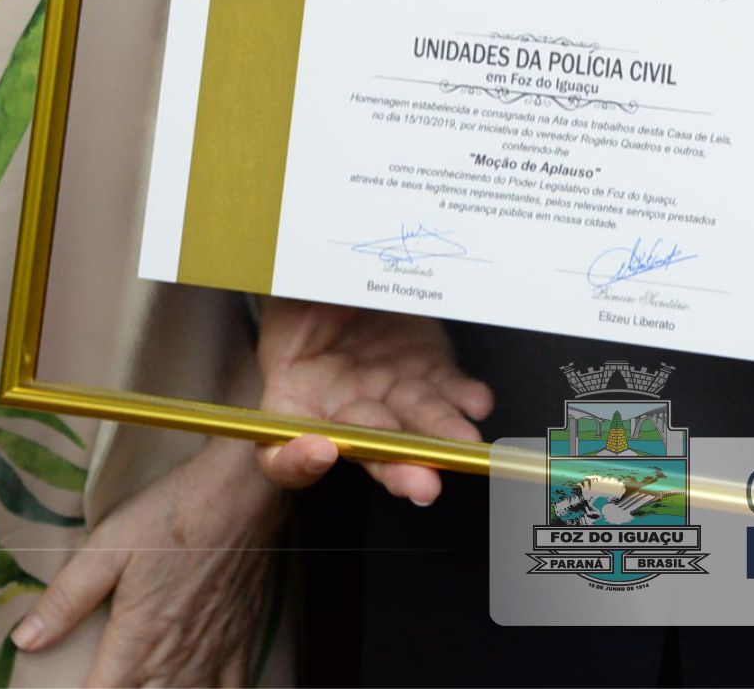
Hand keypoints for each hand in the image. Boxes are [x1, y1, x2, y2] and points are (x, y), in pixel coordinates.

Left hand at [12, 440, 282, 684]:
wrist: (242, 491)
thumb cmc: (171, 513)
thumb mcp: (108, 546)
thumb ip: (67, 599)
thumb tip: (24, 640)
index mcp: (136, 641)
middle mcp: (175, 659)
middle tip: (110, 678)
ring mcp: (212, 654)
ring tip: (146, 684)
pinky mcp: (241, 641)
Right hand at [246, 301, 493, 506]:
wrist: (340, 269)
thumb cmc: (299, 291)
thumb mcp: (276, 302)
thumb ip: (282, 315)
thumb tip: (289, 312)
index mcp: (292, 402)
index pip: (281, 455)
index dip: (297, 462)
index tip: (319, 450)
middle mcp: (344, 408)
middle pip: (367, 449)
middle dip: (397, 468)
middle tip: (422, 484)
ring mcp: (389, 390)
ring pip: (416, 419)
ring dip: (441, 433)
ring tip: (463, 439)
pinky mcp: (427, 367)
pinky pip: (447, 387)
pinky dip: (464, 396)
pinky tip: (477, 402)